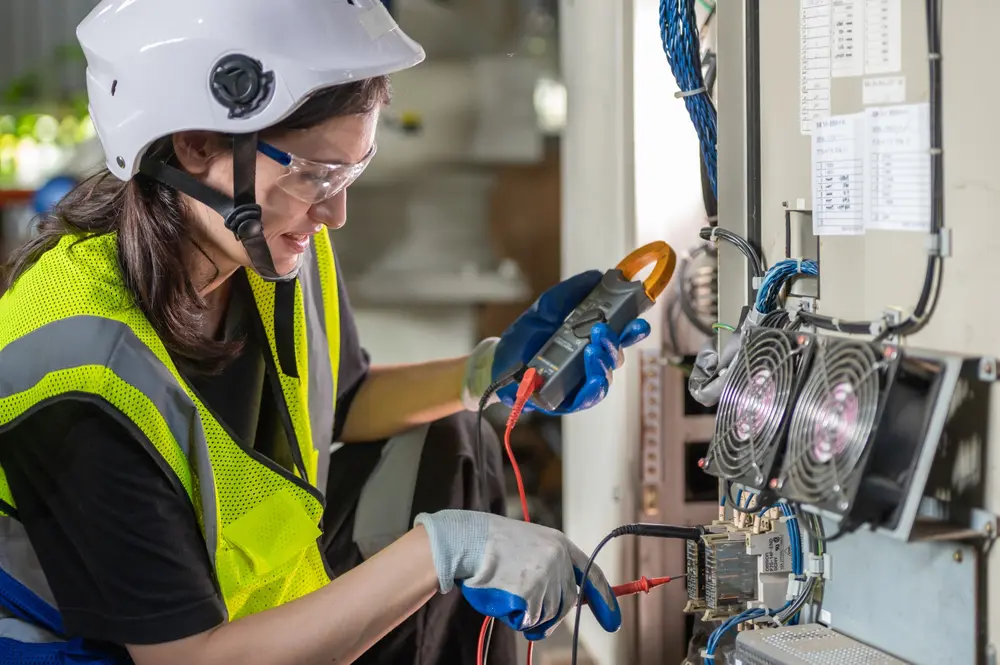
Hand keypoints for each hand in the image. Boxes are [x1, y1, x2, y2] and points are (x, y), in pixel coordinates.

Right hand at [414, 510, 620, 640]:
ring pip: (547, 615)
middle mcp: (558, 561)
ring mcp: (545, 579)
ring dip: (528, 612)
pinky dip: (514, 615)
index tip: (613, 622)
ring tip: (507, 588)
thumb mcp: (532, 546)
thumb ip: (553, 568)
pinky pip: (528, 620)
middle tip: (525, 602)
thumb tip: (571, 601)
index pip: (592, 576)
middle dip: (550, 611)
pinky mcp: (530, 596)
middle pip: (567, 603)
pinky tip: (502, 594)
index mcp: (560, 545)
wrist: (467, 541)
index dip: (605, 600)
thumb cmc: (493, 546)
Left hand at [464, 271, 648, 413]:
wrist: (499, 360)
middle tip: (605, 330)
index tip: (640, 320)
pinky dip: (593, 387)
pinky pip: (588, 398)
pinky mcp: (570, 400)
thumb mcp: (548, 306)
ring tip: (592, 349)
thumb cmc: (527, 334)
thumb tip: (599, 275)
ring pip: (605, 375)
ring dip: (603, 361)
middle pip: (616, 354)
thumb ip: (572, 291)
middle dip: (617, 342)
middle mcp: (591, 359)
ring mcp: (582, 381)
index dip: (633, 328)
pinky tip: (591, 376)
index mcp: (591, 337)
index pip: (621, 333)